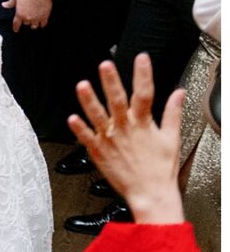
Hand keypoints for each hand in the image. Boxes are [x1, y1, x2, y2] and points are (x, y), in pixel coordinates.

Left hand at [2, 0, 53, 32]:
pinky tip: (41, 22)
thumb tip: (4, 5)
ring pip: (34, 26)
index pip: (16, 24)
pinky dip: (41, 24)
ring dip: (33, 24)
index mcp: (20, 14)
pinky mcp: (44, 17)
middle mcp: (28, 18)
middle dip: (26, 21)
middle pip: (26, 24)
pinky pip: (43, 24)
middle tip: (27, 18)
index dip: (16, 28)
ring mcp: (37, 18)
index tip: (16, 30)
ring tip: (34, 21)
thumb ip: (10, 3)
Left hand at [69, 54, 186, 223]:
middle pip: (118, 101)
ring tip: (82, 85)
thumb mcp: (172, 138)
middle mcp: (126, 129)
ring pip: (98, 116)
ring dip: (89, 101)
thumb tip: (179, 93)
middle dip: (112, 82)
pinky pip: (86, 138)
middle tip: (106, 65)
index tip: (142, 58)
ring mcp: (111, 140)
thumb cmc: (160, 168)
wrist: (151, 194)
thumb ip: (173, 113)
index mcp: (144, 124)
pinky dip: (79, 129)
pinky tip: (72, 118)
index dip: (144, 74)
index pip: (145, 93)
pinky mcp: (99, 152)